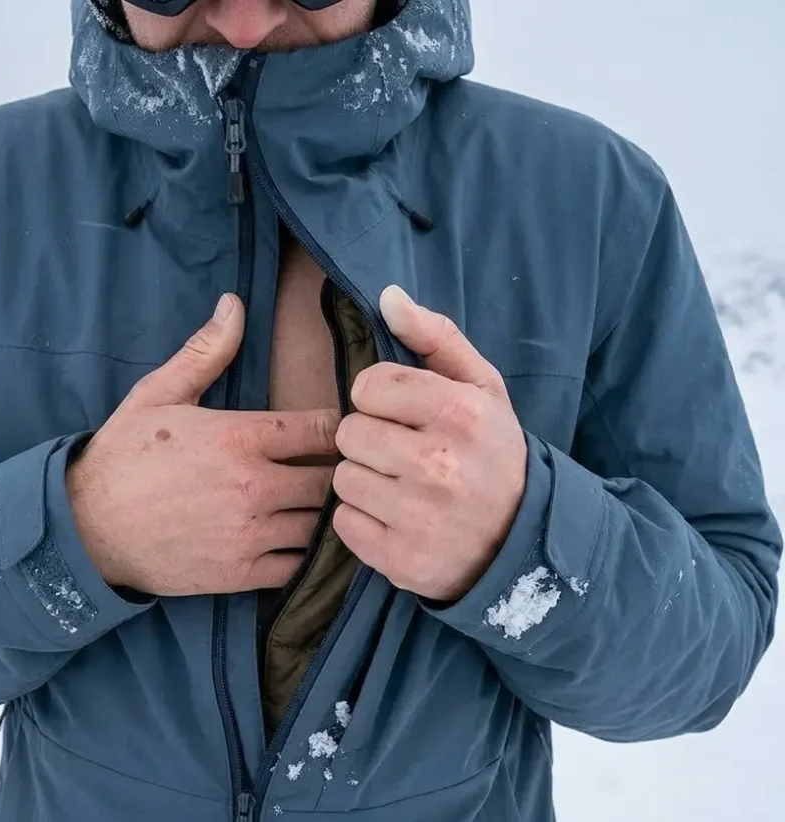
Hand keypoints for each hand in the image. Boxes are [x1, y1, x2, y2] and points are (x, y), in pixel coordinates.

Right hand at [67, 293, 339, 596]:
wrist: (87, 528)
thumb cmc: (124, 456)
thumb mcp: (159, 393)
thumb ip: (206, 352)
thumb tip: (234, 303)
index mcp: (240, 437)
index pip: (323, 428)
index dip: (338, 427)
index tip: (337, 430)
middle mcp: (254, 486)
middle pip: (332, 479)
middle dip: (340, 472)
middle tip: (337, 471)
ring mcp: (250, 533)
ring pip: (321, 525)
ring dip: (325, 514)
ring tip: (319, 505)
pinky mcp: (242, 573)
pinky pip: (298, 565)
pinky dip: (305, 555)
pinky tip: (297, 540)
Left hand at [331, 286, 527, 601]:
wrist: (521, 540)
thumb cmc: (491, 453)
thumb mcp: (481, 388)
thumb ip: (435, 337)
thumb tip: (388, 296)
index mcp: (460, 412)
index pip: (368, 386)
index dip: (379, 399)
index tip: (403, 415)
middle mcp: (440, 464)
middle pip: (349, 433)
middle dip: (369, 441)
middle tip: (402, 455)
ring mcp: (420, 517)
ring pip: (343, 479)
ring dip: (365, 482)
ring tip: (402, 488)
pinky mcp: (402, 560)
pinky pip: (345, 523)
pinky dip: (364, 522)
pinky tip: (397, 520)